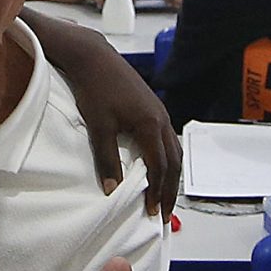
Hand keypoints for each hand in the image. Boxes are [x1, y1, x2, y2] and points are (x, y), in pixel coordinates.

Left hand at [32, 15, 181, 215]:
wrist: (95, 58)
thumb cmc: (95, 90)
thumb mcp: (99, 128)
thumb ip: (107, 160)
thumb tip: (112, 190)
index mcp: (150, 125)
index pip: (160, 167)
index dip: (158, 191)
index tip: (154, 211)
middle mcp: (161, 119)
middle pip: (174, 162)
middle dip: (171, 189)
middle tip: (165, 212)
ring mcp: (160, 113)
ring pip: (175, 150)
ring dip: (172, 175)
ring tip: (166, 195)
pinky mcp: (154, 109)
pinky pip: (168, 140)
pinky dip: (168, 159)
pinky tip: (159, 168)